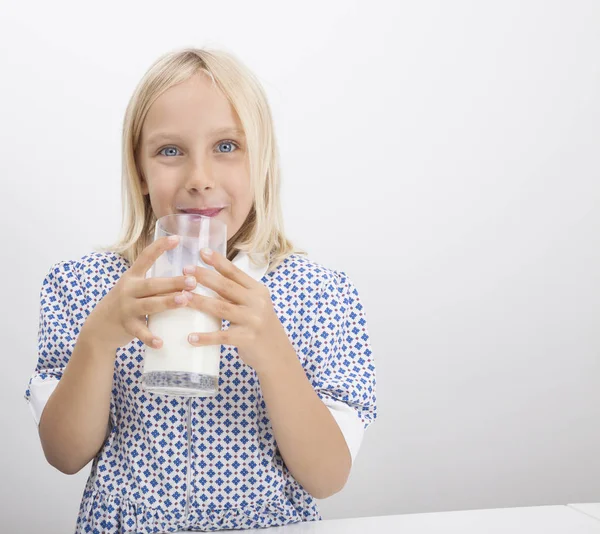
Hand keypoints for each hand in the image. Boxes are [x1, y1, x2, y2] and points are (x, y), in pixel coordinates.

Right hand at [85, 235, 196, 350]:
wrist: (98, 327)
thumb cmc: (126, 304)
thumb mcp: (134, 288)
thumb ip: (155, 282)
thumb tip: (187, 276)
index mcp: (132, 277)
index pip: (146, 257)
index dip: (160, 247)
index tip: (177, 238)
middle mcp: (128, 290)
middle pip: (153, 284)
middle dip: (173, 282)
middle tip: (193, 280)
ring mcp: (126, 308)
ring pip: (149, 305)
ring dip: (167, 302)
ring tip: (185, 300)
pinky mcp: (126, 326)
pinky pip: (140, 332)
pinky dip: (150, 338)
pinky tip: (161, 342)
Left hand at [182, 248, 289, 371]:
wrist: (278, 354)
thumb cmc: (260, 327)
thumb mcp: (255, 306)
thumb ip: (237, 294)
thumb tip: (209, 279)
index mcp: (258, 291)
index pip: (236, 273)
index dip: (218, 261)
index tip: (201, 252)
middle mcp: (257, 302)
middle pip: (226, 286)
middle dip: (204, 277)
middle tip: (184, 270)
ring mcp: (253, 320)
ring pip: (221, 308)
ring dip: (199, 302)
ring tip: (181, 298)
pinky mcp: (247, 339)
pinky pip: (222, 336)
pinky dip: (205, 337)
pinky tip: (190, 338)